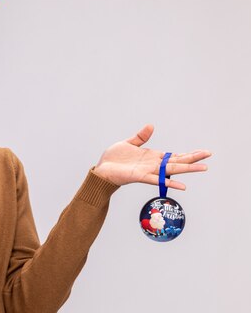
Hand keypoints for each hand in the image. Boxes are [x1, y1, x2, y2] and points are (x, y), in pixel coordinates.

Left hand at [93, 124, 210, 189]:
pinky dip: (170, 182)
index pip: (174, 156)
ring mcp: (149, 171)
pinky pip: (157, 180)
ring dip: (187, 169)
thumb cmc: (114, 158)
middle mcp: (154, 165)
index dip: (188, 154)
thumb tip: (151, 126)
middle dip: (194, 158)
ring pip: (172, 170)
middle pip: (178, 162)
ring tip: (203, 168)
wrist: (102, 169)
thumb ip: (141, 137)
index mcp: (152, 157)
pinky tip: (182, 185)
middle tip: (209, 155)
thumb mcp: (128, 143)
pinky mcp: (140, 176)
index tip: (203, 152)